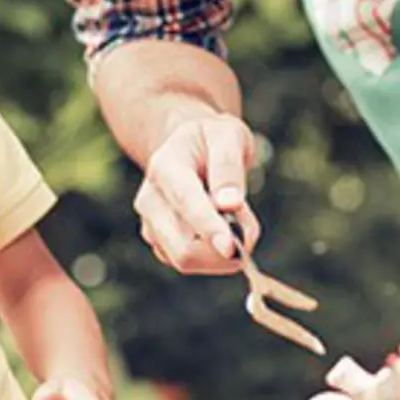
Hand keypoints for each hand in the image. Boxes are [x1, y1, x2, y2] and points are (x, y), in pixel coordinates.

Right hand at [133, 111, 261, 274]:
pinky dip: (215, 257)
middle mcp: (150, 199)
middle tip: (249, 225)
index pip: (186, 203)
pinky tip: (225, 231)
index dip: (209, 227)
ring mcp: (151, 224)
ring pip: (186, 261)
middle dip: (222, 248)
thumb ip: (228, 167)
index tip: (233, 247)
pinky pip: (191, 264)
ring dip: (222, 253)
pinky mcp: (160, 243)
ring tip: (238, 220)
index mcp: (165, 167)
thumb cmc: (212, 139)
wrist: (190, 147)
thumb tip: (229, 204)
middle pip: (181, 246)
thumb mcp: (228, 135)